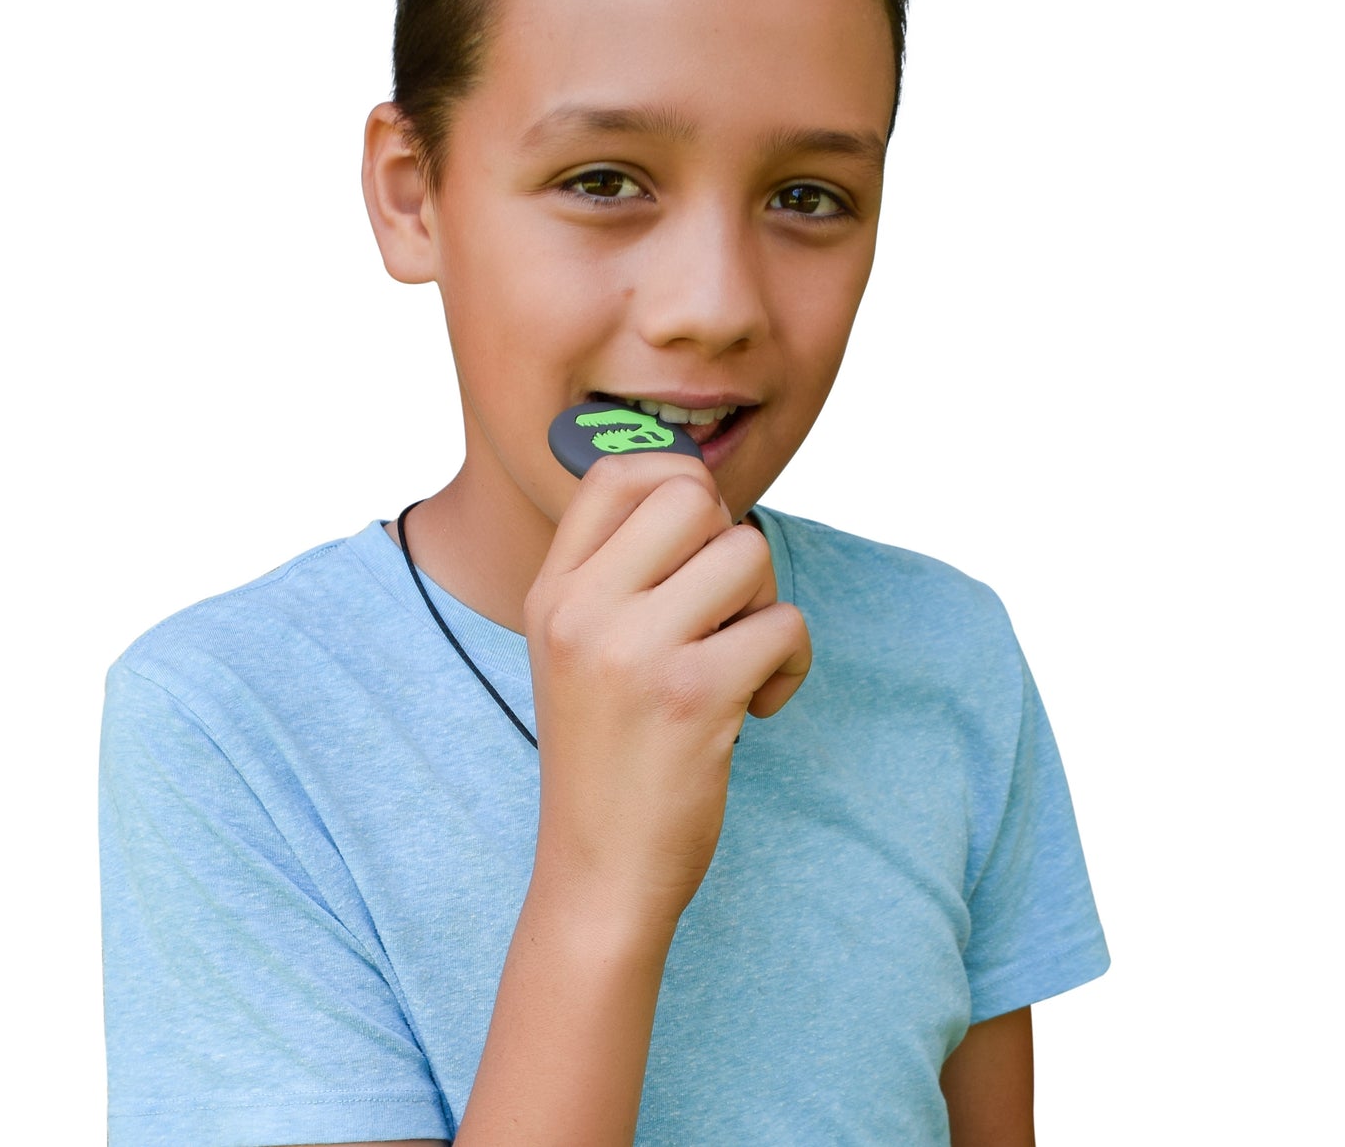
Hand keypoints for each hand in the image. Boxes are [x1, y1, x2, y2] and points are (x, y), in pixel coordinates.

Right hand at [523, 452, 811, 930]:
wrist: (597, 873)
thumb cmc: (606, 754)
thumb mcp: (577, 649)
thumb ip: (620, 573)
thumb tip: (700, 494)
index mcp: (553, 591)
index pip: (617, 471)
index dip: (677, 481)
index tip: (700, 537)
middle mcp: (583, 608)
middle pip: (690, 494)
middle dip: (730, 540)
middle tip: (724, 605)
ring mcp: (635, 649)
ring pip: (747, 551)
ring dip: (765, 603)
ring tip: (740, 658)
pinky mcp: (694, 695)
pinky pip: (783, 623)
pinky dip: (792, 662)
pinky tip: (758, 704)